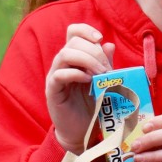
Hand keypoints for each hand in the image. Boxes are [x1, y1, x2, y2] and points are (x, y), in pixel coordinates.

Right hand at [46, 24, 115, 151]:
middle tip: (106, 68)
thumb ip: (105, 64)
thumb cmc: (93, 105)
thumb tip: (109, 44)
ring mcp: (55, 76)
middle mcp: (62, 63)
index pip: (73, 32)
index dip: (86, 30)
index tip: (100, 38)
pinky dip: (76, 74)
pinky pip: (59, 75)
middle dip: (94, 51)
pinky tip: (89, 81)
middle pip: (73, 42)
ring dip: (87, 61)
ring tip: (100, 74)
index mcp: (75, 58)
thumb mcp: (104, 82)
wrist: (82, 131)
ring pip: (64, 55)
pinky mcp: (52, 91)